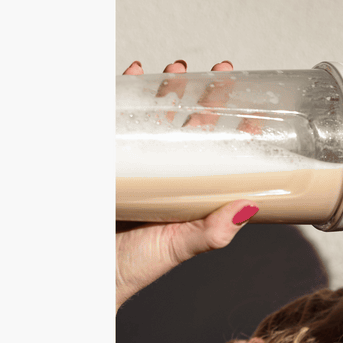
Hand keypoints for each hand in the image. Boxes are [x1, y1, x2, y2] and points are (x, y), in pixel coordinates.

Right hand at [116, 59, 257, 312]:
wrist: (89, 274)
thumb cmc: (134, 266)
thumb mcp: (178, 247)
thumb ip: (212, 232)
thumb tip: (248, 208)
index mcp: (190, 194)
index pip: (221, 156)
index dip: (238, 132)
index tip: (254, 112)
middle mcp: (166, 176)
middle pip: (191, 127)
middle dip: (206, 97)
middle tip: (221, 73)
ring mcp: (138, 165)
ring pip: (157, 117)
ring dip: (168, 89)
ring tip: (179, 69)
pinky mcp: (109, 157)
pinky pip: (117, 119)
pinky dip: (124, 94)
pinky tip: (134, 74)